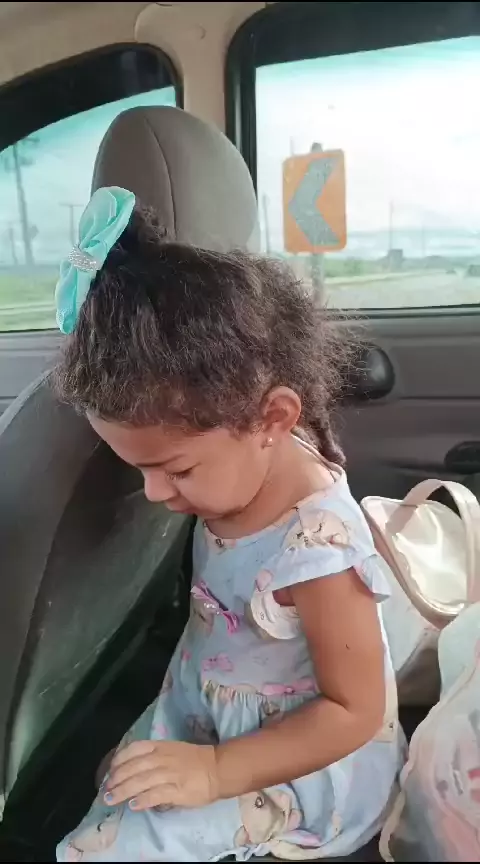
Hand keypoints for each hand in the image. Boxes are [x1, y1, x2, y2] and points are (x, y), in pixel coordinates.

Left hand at [104, 740, 218, 810]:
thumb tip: (131, 770)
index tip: (109, 771)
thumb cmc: (194, 760)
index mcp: (161, 746)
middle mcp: (163, 758)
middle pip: (134, 767)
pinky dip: (142, 800)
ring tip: (111, 799)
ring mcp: (170, 774)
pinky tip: (133, 806)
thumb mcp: (171, 750)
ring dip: (123, 791)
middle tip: (105, 789)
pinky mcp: (178, 790)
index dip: (119, 760)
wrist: (218, 768)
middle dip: (117, 778)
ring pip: (141, 781)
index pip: (134, 749)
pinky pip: (156, 794)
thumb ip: (153, 757)